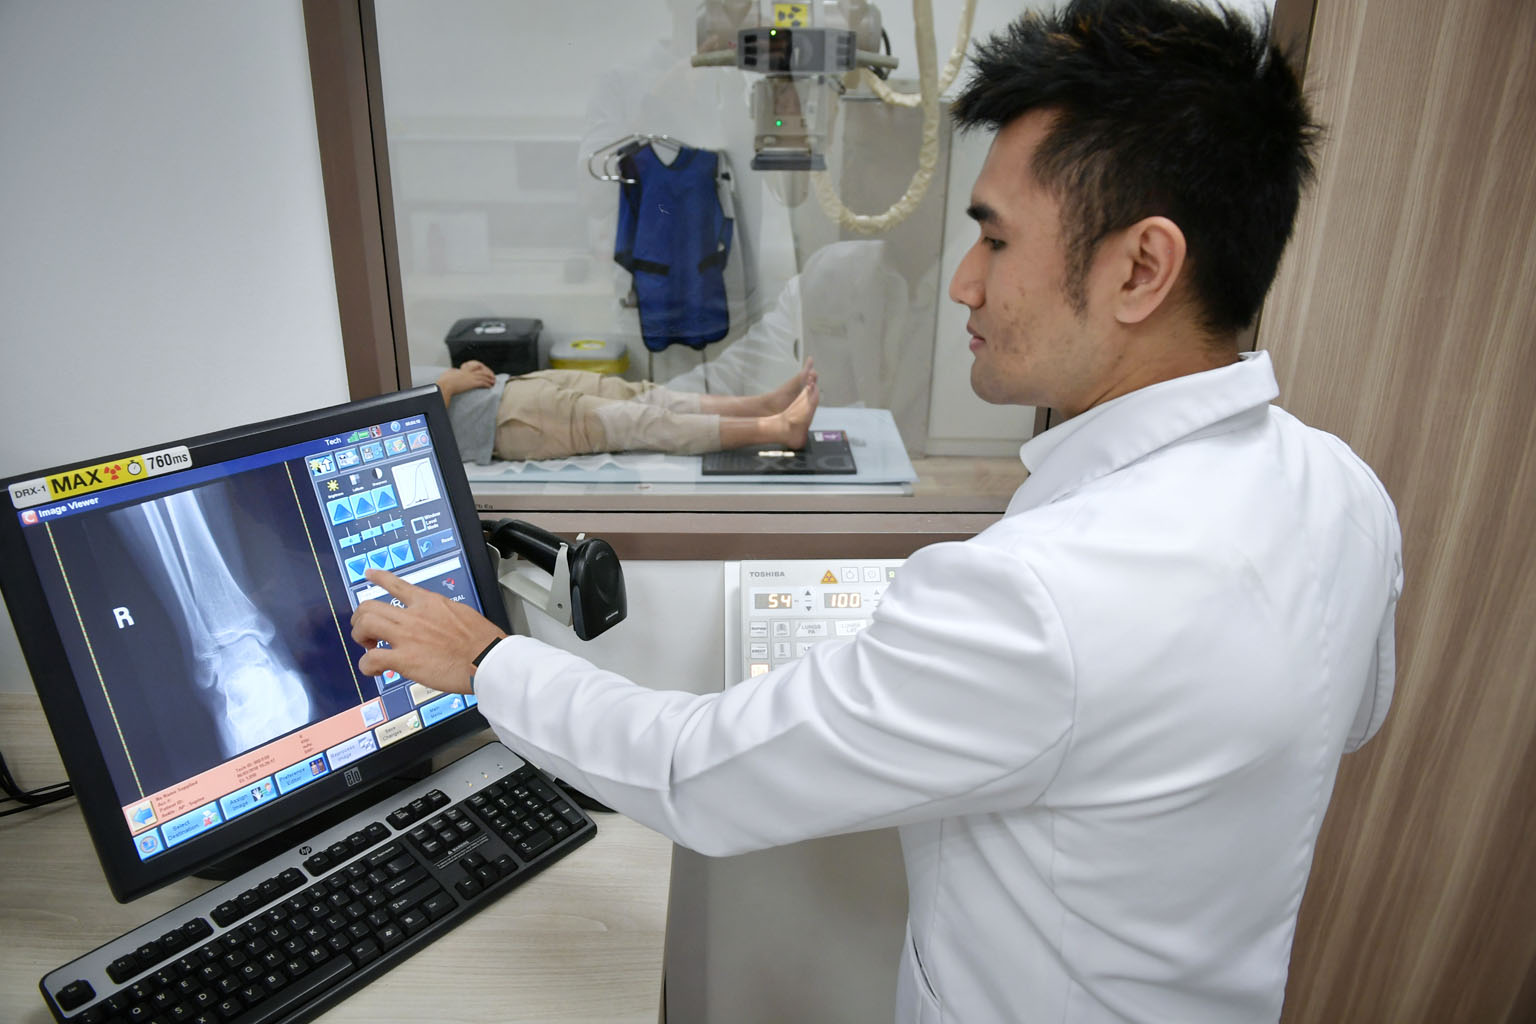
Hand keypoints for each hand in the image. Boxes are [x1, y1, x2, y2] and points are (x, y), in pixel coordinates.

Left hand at [350, 569, 504, 694]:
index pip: (397, 584)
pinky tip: (375, 670)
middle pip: (370, 605)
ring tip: (368, 647)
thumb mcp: (462, 614)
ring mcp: (407, 636)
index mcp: (430, 602)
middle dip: (361, 618)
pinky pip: (371, 659)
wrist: (487, 659)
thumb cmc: (482, 642)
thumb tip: (438, 621)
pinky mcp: (404, 659)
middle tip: (365, 630)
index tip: (369, 574)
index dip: (379, 578)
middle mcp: (414, 615)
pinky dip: (367, 666)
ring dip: (359, 636)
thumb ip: (442, 614)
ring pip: (365, 624)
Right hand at [437, 361, 495, 401]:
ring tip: (493, 382)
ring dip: (490, 380)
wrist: (446, 385)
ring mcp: (471, 377)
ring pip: (484, 377)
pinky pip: (483, 383)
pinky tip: (490, 386)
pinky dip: (488, 384)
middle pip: (481, 372)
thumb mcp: (448, 373)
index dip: (480, 367)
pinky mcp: (472, 383)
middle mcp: (469, 373)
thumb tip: (453, 370)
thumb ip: (452, 371)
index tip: (483, 369)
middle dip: (488, 374)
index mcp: (463, 370)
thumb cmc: (445, 380)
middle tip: (492, 376)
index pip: (474, 366)